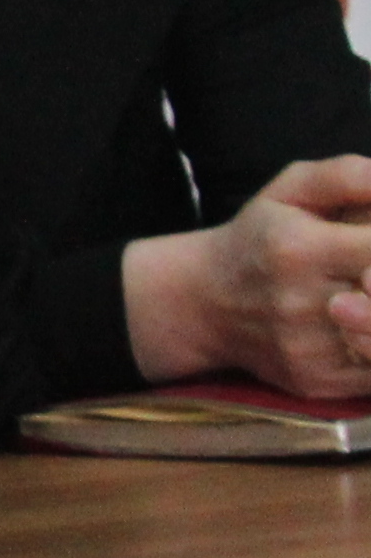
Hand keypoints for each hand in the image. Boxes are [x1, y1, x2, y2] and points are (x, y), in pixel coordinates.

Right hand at [124, 156, 370, 397]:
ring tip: (365, 290)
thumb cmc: (260, 238)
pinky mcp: (316, 382)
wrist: (203, 302)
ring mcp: (309, 349)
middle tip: (369, 273)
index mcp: (298, 248)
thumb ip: (346, 176)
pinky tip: (363, 325)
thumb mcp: (289, 190)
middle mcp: (301, 303)